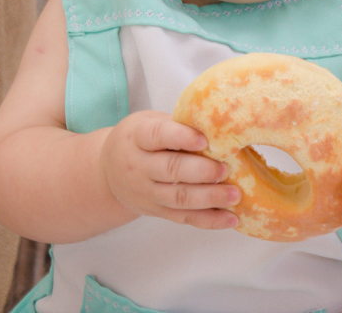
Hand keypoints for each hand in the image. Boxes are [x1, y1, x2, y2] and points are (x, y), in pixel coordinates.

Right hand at [100, 110, 240, 229]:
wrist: (107, 171)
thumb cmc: (138, 139)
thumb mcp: (149, 122)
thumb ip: (177, 124)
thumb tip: (219, 125)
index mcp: (137, 137)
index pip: (157, 136)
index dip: (181, 137)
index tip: (204, 140)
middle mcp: (139, 166)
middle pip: (170, 170)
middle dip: (201, 171)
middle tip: (225, 169)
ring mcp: (146, 192)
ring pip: (179, 198)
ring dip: (209, 198)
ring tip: (234, 194)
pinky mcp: (156, 211)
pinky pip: (184, 218)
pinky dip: (209, 220)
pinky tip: (231, 218)